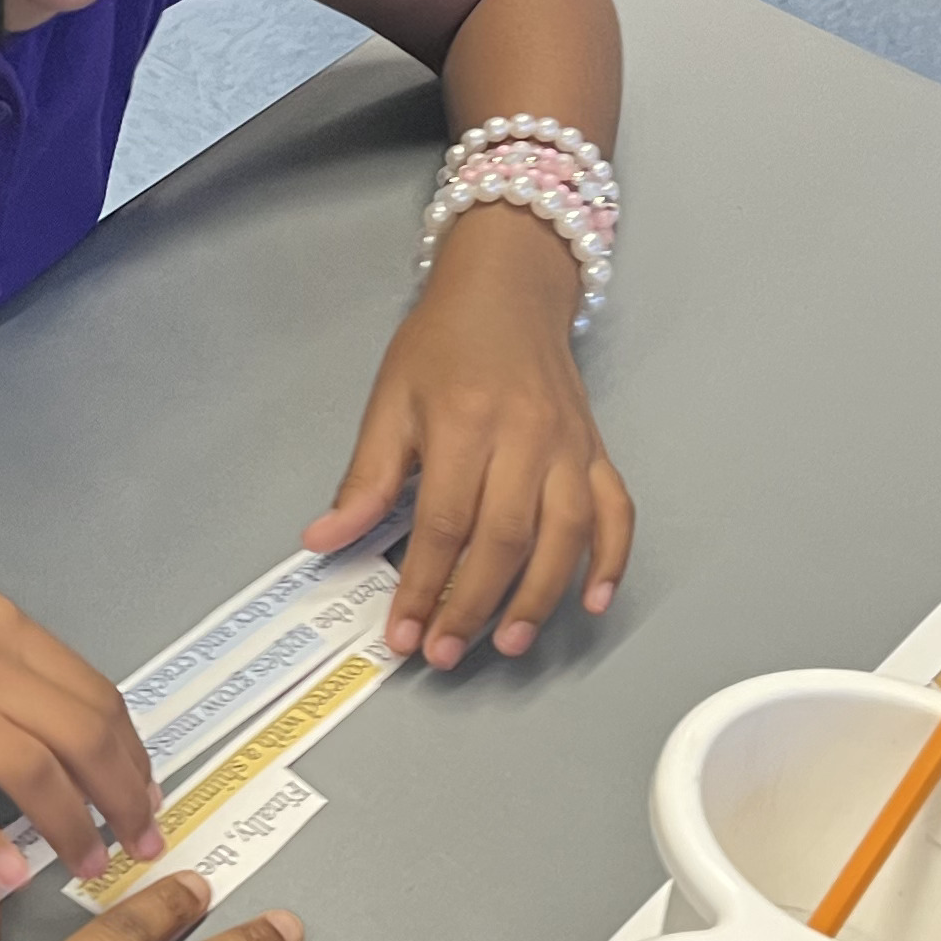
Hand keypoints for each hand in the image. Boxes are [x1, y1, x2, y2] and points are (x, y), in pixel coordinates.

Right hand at [0, 556, 162, 890]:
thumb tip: (46, 728)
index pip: (95, 696)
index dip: (132, 755)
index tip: (145, 794)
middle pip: (84, 737)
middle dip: (125, 800)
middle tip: (139, 844)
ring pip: (36, 774)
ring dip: (74, 830)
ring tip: (86, 867)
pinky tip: (12, 874)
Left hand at [304, 206, 632, 670]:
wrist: (508, 288)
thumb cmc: (443, 344)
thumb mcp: (389, 402)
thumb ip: (364, 479)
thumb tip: (324, 540)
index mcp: (464, 422)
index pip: (445, 522)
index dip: (422, 584)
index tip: (402, 632)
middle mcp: (525, 436)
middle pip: (505, 537)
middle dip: (472, 604)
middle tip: (443, 652)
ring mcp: (569, 445)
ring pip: (566, 534)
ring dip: (539, 596)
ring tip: (508, 643)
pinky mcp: (596, 451)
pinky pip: (616, 511)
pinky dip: (611, 560)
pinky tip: (591, 602)